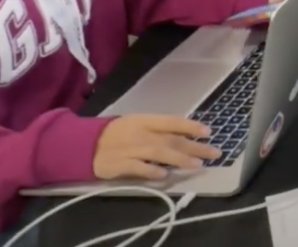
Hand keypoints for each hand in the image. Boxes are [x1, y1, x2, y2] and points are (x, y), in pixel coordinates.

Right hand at [93, 115, 218, 180]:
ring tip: (196, 165)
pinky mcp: (117, 164)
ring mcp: (128, 148)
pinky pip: (136, 168)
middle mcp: (139, 133)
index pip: (171, 121)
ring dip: (179, 159)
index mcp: (144, 120)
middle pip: (170, 139)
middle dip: (194, 146)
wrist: (83, 144)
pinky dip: (150, 171)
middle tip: (214, 153)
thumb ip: (158, 130)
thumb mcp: (136, 125)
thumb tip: (186, 137)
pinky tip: (164, 176)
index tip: (208, 132)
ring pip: (157, 152)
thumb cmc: (115, 134)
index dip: (190, 126)